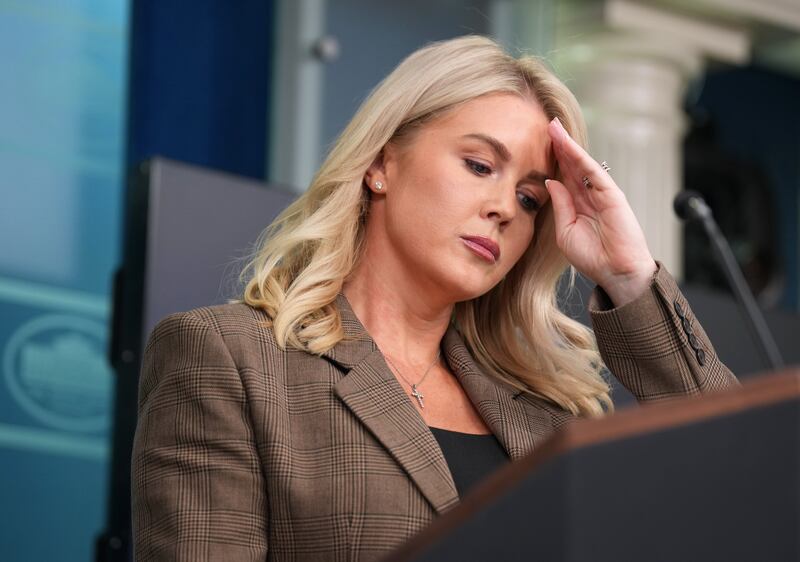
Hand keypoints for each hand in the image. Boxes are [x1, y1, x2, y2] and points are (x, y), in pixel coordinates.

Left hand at [545, 117, 656, 306]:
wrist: (616, 272)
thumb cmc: (593, 257)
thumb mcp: (565, 231)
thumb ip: (560, 205)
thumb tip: (551, 181)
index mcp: (578, 204)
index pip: (564, 175)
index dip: (553, 159)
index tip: (539, 142)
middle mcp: (590, 195)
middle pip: (572, 164)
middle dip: (560, 144)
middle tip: (547, 123)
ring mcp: (602, 192)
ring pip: (582, 163)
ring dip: (568, 144)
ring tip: (554, 127)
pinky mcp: (612, 194)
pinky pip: (593, 172)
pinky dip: (580, 157)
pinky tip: (568, 145)